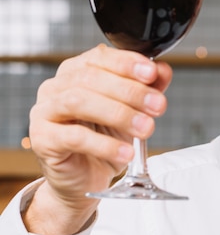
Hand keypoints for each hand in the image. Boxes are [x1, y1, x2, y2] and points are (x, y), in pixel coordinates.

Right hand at [25, 44, 171, 234]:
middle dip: (130, 91)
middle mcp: (55, 87)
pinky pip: (74, 137)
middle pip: (90, 77)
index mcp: (76, 71)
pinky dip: (105, 144)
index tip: (153, 73)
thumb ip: (147, 88)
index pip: (100, 57)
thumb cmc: (105, 137)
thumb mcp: (133, 110)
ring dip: (119, 114)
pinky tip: (126, 152)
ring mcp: (44, 112)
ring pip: (78, 101)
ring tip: (146, 128)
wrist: (85, 177)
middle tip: (157, 105)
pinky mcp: (42, 139)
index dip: (127, 63)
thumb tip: (163, 70)